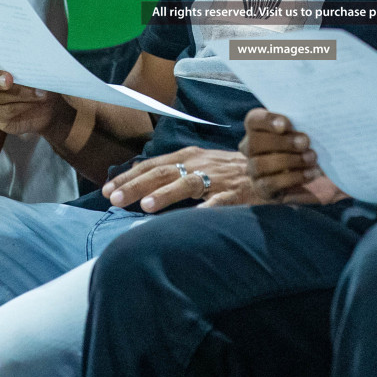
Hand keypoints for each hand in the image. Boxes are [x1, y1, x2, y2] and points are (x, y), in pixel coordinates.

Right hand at [0, 44, 67, 137]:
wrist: (47, 101)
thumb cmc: (37, 74)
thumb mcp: (33, 62)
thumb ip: (24, 56)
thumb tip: (30, 52)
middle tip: (9, 80)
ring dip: (16, 94)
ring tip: (39, 92)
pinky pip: (2, 111)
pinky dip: (20, 106)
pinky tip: (34, 102)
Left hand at [101, 148, 250, 212]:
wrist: (270, 168)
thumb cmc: (230, 171)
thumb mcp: (200, 165)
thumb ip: (174, 173)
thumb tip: (142, 187)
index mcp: (189, 156)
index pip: (152, 164)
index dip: (129, 176)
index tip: (107, 189)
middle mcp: (199, 163)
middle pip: (162, 172)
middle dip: (136, 184)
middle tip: (114, 198)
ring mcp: (218, 178)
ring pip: (187, 183)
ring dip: (166, 194)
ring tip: (145, 206)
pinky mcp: (236, 193)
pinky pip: (219, 202)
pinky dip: (206, 211)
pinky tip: (193, 220)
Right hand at [238, 109, 346, 204]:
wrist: (308, 174)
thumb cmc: (305, 143)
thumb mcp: (305, 131)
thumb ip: (303, 123)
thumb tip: (313, 118)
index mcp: (258, 127)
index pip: (254, 120)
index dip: (267, 121)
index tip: (287, 125)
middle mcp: (250, 148)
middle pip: (255, 143)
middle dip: (281, 142)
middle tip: (305, 142)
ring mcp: (253, 169)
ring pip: (260, 165)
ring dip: (288, 161)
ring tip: (311, 158)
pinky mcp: (262, 188)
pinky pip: (270, 184)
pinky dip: (292, 178)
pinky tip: (310, 173)